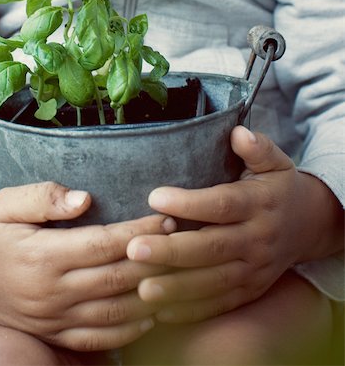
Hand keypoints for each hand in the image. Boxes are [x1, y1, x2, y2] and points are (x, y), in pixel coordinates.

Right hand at [0, 182, 175, 350]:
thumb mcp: (7, 201)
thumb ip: (45, 198)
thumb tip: (85, 198)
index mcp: (41, 254)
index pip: (104, 243)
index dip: (139, 233)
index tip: (166, 219)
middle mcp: (49, 291)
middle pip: (117, 278)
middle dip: (155, 260)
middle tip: (183, 243)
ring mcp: (50, 317)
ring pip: (113, 314)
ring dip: (151, 297)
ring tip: (178, 278)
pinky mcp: (50, 331)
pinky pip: (96, 339)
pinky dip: (127, 331)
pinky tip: (151, 315)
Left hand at [126, 126, 343, 322]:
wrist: (309, 225)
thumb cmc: (279, 189)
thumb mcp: (276, 163)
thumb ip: (258, 149)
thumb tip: (239, 132)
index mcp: (260, 204)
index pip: (222, 204)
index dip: (189, 203)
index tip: (154, 197)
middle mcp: (257, 239)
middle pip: (212, 247)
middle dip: (172, 251)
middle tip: (134, 249)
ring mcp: (255, 269)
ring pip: (214, 281)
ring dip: (177, 287)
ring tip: (141, 287)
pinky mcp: (251, 289)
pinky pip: (221, 303)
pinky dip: (192, 310)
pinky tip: (162, 311)